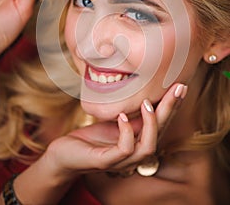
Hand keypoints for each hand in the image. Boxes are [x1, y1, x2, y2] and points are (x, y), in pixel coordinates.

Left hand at [44, 83, 187, 178]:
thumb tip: (141, 89)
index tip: (181, 85)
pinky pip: (123, 150)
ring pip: (148, 146)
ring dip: (151, 123)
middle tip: (178, 88)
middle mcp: (135, 152)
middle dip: (170, 110)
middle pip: (161, 133)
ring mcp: (121, 160)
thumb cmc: (92, 138)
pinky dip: (126, 132)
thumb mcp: (114, 121)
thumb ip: (130, 113)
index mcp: (138, 140)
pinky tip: (122, 116)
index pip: (162, 123)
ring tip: (146, 103)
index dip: (173, 105)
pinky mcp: (104, 161)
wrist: (65, 154)